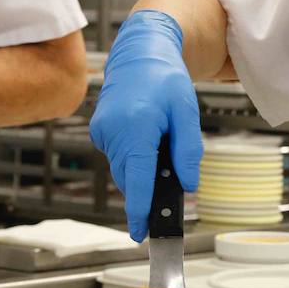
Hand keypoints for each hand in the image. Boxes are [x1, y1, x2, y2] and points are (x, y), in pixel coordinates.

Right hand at [89, 11, 201, 240]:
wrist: (141, 53)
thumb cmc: (165, 79)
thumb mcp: (187, 113)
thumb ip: (188, 151)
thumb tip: (188, 184)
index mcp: (135, 128)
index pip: (138, 180)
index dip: (140, 211)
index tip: (140, 234)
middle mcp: (113, 133)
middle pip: (132, 179)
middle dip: (150, 187)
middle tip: (174, 175)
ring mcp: (103, 133)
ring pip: (126, 170)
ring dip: (144, 170)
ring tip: (162, 143)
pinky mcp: (100, 132)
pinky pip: (120, 157)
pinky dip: (135, 157)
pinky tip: (149, 139)